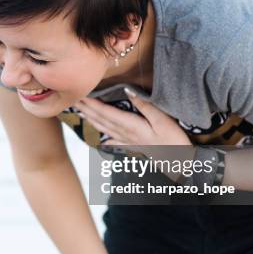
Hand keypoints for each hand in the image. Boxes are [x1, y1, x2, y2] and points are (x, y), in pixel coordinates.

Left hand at [74, 87, 191, 146]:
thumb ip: (144, 105)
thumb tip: (127, 90)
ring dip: (91, 120)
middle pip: (101, 119)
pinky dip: (107, 139)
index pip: (105, 112)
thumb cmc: (174, 140)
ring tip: (80, 113)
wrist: (180, 164)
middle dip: (86, 109)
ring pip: (105, 129)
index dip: (91, 103)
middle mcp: (125, 133)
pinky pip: (116, 142)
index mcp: (130, 125)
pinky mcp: (135, 147)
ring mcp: (129, 141)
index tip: (79, 94)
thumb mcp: (162, 119)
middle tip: (72, 100)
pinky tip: (102, 141)